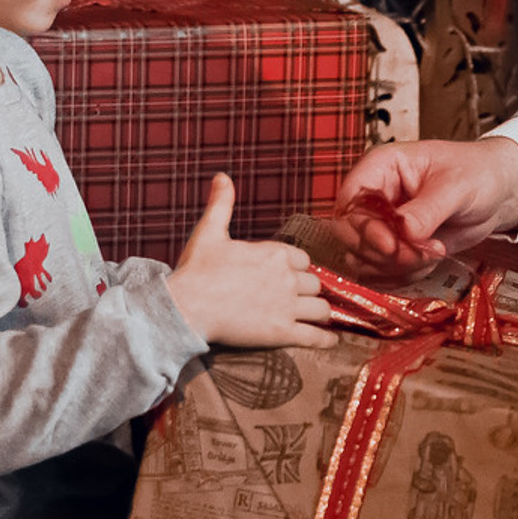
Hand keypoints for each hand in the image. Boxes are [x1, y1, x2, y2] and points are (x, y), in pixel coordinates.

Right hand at [165, 173, 333, 349]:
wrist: (186, 307)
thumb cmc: (196, 270)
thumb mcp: (209, 231)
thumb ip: (222, 204)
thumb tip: (222, 176)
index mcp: (275, 253)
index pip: (303, 260)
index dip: (296, 268)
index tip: (288, 276)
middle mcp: (288, 278)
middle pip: (314, 284)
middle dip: (307, 291)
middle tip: (299, 299)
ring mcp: (287, 306)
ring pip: (322, 309)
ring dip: (320, 313)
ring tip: (317, 318)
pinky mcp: (283, 332)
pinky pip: (316, 337)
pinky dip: (326, 340)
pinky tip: (331, 342)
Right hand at [333, 136, 517, 275]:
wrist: (497, 191)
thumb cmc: (477, 172)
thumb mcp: (457, 186)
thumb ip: (428, 209)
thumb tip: (405, 231)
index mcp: (380, 168)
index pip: (350, 202)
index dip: (363, 228)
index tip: (391, 245)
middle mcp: (374, 198)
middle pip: (350, 236)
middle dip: (383, 253)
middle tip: (418, 254)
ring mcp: (381, 225)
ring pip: (363, 259)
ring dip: (396, 267)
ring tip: (433, 252)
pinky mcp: (394, 248)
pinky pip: (382, 272)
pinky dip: (405, 274)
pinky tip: (431, 259)